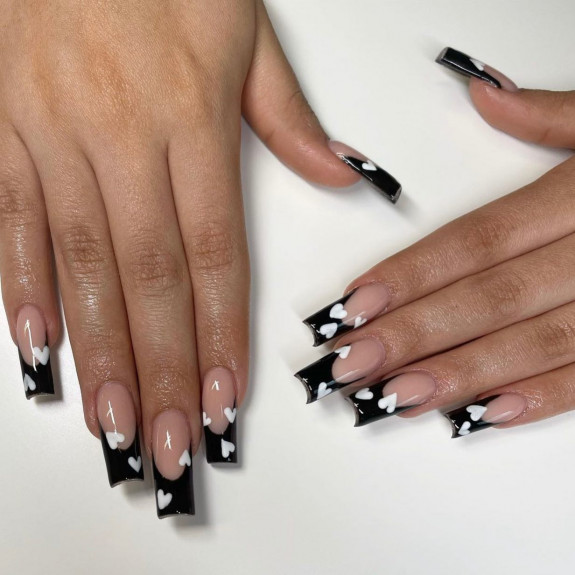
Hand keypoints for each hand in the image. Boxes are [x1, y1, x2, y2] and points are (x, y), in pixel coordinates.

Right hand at [0, 0, 377, 515]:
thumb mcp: (245, 28)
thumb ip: (287, 114)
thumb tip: (336, 173)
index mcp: (190, 118)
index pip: (214, 254)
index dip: (219, 333)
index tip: (224, 395)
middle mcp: (120, 137)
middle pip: (148, 279)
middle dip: (160, 370)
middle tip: (169, 440)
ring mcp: (53, 134)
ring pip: (81, 265)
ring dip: (98, 351)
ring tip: (113, 419)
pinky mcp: (3, 125)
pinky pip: (11, 220)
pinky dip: (23, 289)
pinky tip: (38, 347)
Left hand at [297, 47, 574, 436]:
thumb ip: (554, 117)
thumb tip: (485, 97)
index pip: (476, 240)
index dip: (411, 273)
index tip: (354, 303)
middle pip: (490, 297)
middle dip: (415, 333)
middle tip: (351, 363)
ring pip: (534, 342)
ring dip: (460, 374)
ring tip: (396, 395)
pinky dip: (543, 397)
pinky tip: (484, 414)